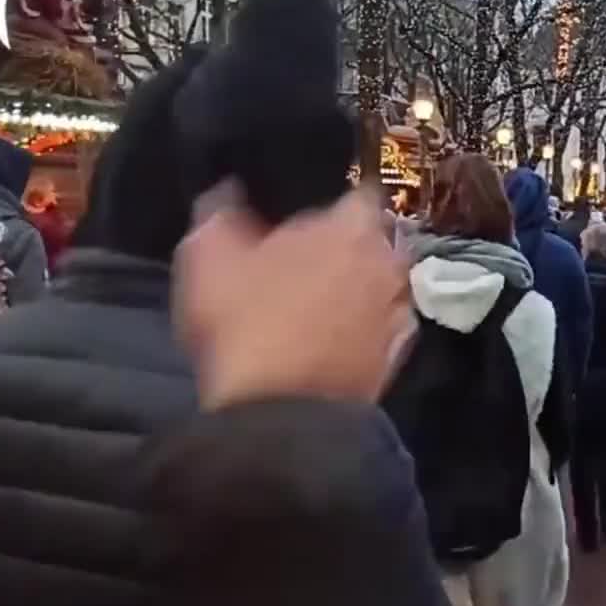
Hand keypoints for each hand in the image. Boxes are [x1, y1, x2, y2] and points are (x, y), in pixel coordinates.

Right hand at [175, 183, 416, 410]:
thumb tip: (227, 193)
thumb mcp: (207, 258)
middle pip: (378, 242)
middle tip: (317, 261)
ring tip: (327, 303)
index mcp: (350, 227)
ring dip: (365, 289)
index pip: (359, 196)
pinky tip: (341, 341)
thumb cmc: (244, 323)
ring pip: (386, 286)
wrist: (280, 413)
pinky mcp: (398, 358)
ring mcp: (398, 312)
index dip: (336, 205)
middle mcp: (387, 264)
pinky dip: (370, 330)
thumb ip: (221, 215)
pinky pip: (387, 331)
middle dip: (355, 247)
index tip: (315, 217)